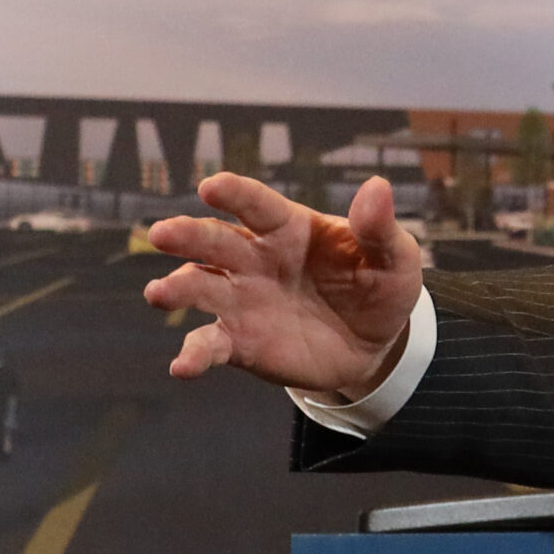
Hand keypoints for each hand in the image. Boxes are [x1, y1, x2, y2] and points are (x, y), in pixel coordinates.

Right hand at [142, 173, 423, 399]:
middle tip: (161, 235)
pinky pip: (209, 344)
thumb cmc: (379, 286)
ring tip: (159, 293)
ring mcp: (241, 299)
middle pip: (214, 240)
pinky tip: (182, 367)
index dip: (235, 194)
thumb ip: (379, 228)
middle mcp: (254, 258)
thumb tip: (378, 186)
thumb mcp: (393, 257)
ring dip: (177, 288)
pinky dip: (193, 354)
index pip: (257, 205)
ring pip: (199, 287)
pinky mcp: (239, 341)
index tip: (212, 186)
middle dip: (187, 236)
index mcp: (288, 227)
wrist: (374, 344)